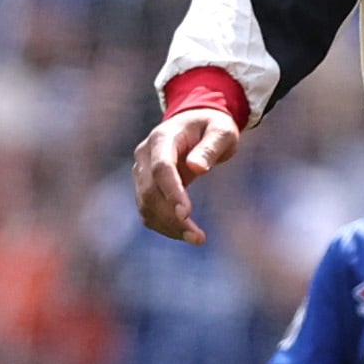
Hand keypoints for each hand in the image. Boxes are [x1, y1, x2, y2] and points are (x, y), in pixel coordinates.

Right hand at [133, 108, 239, 244]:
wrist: (196, 124)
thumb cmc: (213, 127)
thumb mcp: (222, 131)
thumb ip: (211, 147)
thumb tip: (197, 167)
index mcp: (162, 138)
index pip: (161, 168)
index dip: (172, 191)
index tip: (186, 214)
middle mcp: (145, 155)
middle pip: (150, 191)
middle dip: (171, 217)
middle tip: (199, 238)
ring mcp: (141, 171)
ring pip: (145, 204)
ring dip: (168, 226)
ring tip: (197, 239)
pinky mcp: (144, 185)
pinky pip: (147, 209)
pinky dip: (163, 225)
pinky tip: (185, 233)